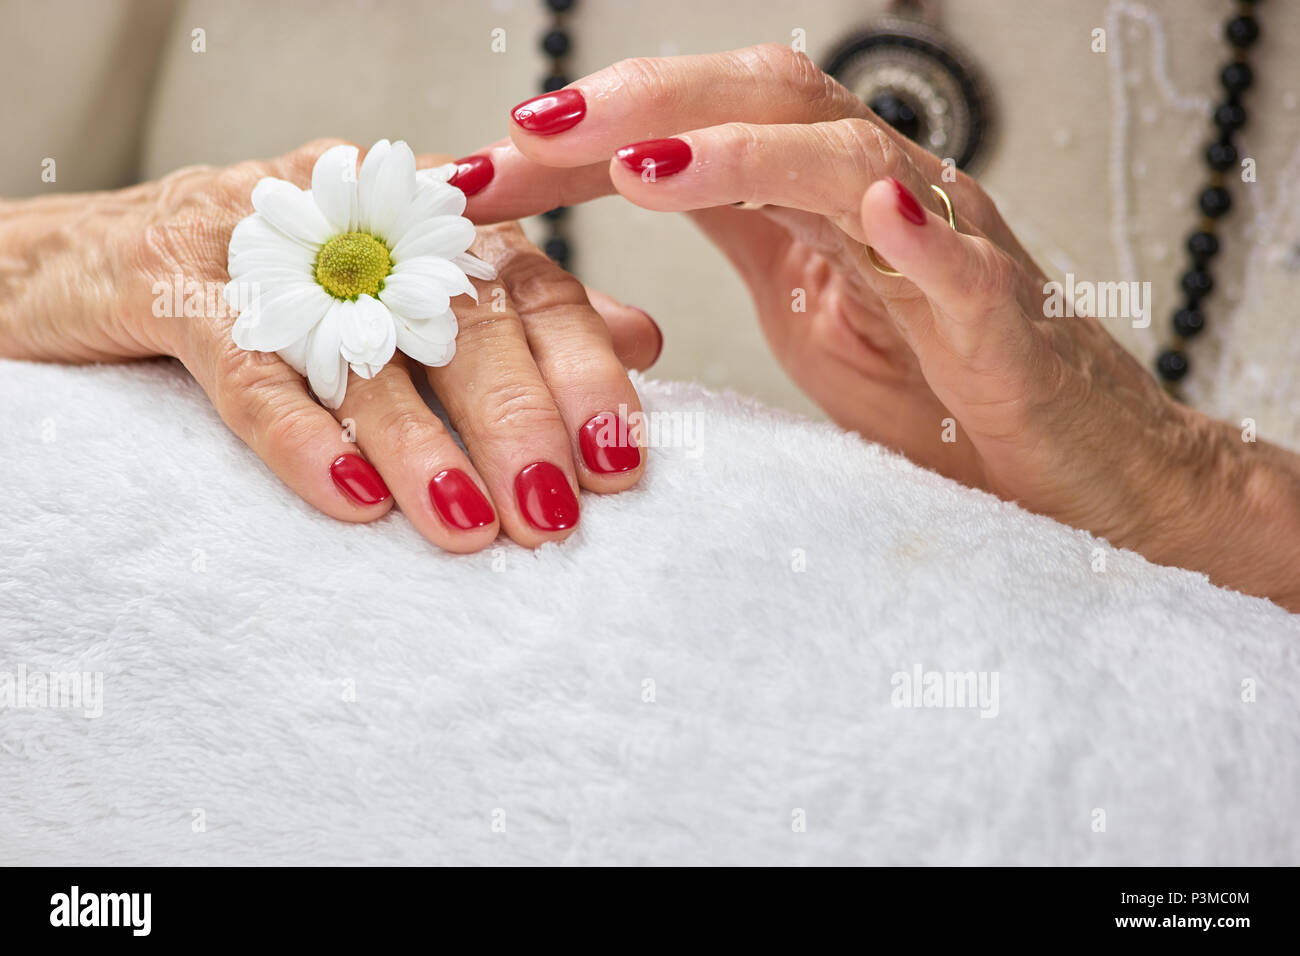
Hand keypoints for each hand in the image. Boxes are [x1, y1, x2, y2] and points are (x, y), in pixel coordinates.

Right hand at [0, 140, 660, 551]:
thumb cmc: (280, 289)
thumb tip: (643, 339)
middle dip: (516, 420)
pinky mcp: (177, 280)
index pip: (533, 289)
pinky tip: (354, 502)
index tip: (620, 465)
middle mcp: (363, 217)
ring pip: (366, 348)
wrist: (96, 259)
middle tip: (552, 516)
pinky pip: (251, 365)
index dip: (583, 374)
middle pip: (462, 318)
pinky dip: (304, 437)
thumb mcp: (408, 292)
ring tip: (472, 527)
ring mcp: (269, 243)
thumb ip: (523, 313)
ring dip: (424, 446)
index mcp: (430, 220)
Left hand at [460, 45, 1299, 607]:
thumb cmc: (939, 391)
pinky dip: (918, 230)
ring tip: (645, 165)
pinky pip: (966, 265)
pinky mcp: (1005, 324)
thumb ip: (744, 228)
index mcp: (820, 202)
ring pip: (853, 159)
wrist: (1067, 471)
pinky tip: (875, 209)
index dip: (590, 135)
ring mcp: (947, 251)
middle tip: (534, 131)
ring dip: (747, 150)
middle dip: (644, 107)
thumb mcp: (807, 300)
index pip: (697, 128)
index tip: (485, 165)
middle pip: (768, 101)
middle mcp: (881, 200)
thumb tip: (636, 179)